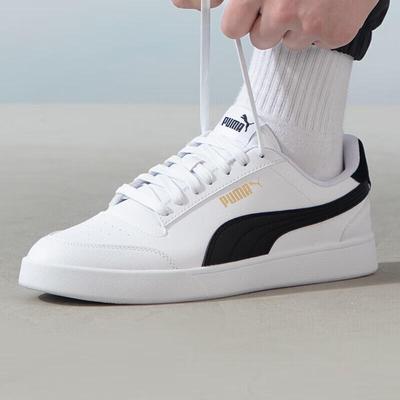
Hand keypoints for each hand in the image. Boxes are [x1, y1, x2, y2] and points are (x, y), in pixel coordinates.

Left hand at [172, 0, 378, 49]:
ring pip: (283, 44)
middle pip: (256, 40)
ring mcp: (309, 21)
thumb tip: (180, 2)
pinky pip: (312, 45)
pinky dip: (317, 29)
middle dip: (265, 23)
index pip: (232, 28)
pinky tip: (326, 5)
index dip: (241, 18)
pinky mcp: (334, 33)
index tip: (250, 11)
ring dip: (291, 26)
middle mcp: (282, 5)